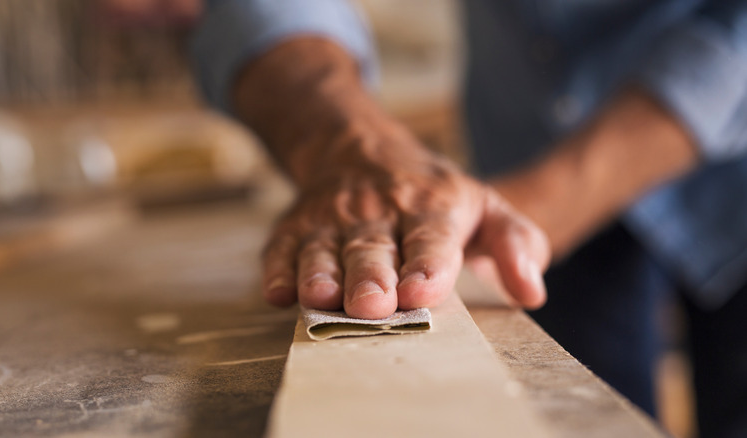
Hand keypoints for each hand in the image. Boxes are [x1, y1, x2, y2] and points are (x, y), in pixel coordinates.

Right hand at [233, 38, 548, 318]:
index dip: (427, 264)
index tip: (422, 292)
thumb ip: (516, 244)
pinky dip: (277, 268)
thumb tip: (532, 292)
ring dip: (320, 273)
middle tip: (372, 305)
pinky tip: (275, 291)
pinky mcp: (297, 226)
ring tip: (319, 298)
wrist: (360, 148)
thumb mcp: (485, 207)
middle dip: (371, 277)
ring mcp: (332, 218)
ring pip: (324, 248)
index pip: (431, 237)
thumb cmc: (431, 193)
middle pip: (373, 247)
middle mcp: (378, 210)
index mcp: (431, 206)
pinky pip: (283, 247)